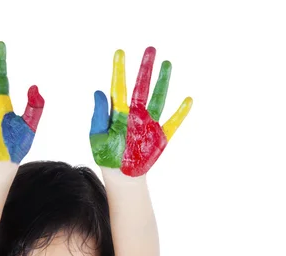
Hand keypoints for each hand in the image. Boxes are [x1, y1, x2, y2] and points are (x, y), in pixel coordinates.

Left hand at [90, 47, 191, 176]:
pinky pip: (173, 122)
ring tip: (167, 64)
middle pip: (141, 86)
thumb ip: (99, 115)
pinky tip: (188, 99)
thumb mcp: (97, 136)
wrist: (120, 175)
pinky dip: (180, 112)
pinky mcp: (160, 136)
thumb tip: (98, 91)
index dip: (119, 70)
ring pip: (158, 98)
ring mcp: (149, 123)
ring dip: (163, 81)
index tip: (120, 52)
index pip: (118, 86)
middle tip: (150, 49)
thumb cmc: (106, 154)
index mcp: (118, 112)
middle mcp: (135, 113)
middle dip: (145, 68)